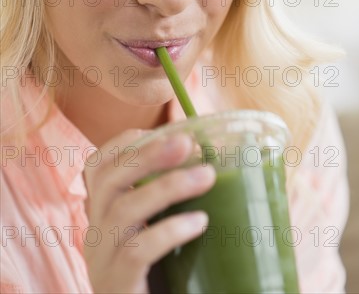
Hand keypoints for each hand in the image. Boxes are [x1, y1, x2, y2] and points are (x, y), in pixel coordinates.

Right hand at [83, 129, 215, 293]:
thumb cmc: (153, 272)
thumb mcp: (149, 229)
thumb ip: (164, 201)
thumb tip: (209, 162)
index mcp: (101, 213)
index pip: (96, 166)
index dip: (125, 143)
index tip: (162, 133)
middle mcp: (95, 231)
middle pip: (109, 180)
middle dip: (148, 155)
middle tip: (187, 143)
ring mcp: (102, 259)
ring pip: (124, 210)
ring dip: (168, 186)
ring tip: (208, 176)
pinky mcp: (118, 284)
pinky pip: (138, 250)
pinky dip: (170, 230)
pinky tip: (200, 223)